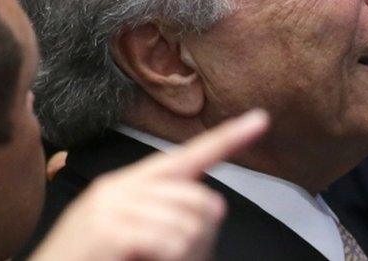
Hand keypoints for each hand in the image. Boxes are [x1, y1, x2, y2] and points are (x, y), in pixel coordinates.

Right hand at [29, 109, 269, 260]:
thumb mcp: (131, 235)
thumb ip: (166, 216)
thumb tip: (212, 207)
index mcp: (130, 185)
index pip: (189, 156)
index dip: (228, 139)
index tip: (260, 119)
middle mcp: (120, 187)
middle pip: (200, 201)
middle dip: (200, 241)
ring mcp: (111, 206)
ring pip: (188, 226)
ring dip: (182, 258)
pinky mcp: (107, 229)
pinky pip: (168, 242)